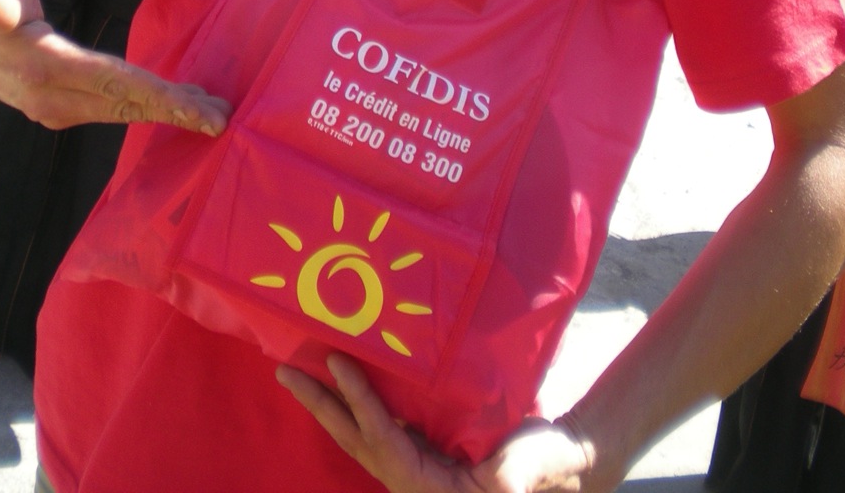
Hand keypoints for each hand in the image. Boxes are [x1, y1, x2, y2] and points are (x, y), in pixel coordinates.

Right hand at [0, 0, 230, 133]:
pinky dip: (149, 107)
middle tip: (222, 119)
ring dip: (167, 112)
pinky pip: (116, 109)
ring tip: (212, 111)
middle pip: (126, 105)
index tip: (197, 108)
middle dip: (175, 113)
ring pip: (124, 111)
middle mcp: (55, 99)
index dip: (158, 95)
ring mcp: (60, 110)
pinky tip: (178, 104)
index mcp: (45, 69)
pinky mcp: (66, 110)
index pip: (113, 84)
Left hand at [275, 355, 596, 492]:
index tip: (337, 364)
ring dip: (332, 405)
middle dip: (321, 407)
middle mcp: (413, 482)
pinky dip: (359, 405)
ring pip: (363, 435)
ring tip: (300, 372)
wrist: (559, 466)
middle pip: (357, 442)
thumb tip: (497, 482)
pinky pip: (382, 427)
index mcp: (430, 488)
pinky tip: (343, 379)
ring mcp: (415, 466)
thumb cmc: (544, 465)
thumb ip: (510, 474)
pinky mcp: (423, 451)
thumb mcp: (526, 469)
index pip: (384, 442)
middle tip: (285, 373)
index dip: (360, 403)